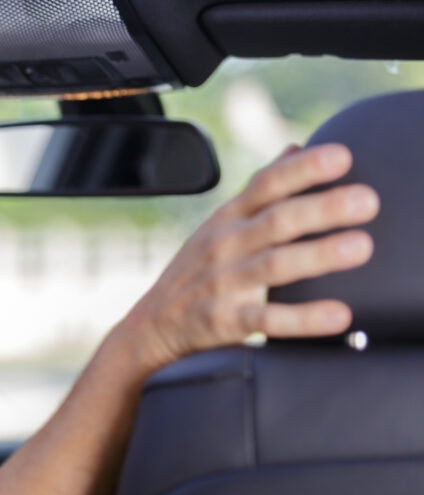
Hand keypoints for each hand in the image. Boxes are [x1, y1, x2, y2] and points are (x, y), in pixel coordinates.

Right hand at [122, 143, 377, 372]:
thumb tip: (295, 147)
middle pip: (276, 221)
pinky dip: (303, 319)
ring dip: (317, 256)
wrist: (151, 324)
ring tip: (360, 248)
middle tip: (365, 200)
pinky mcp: (225, 322)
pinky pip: (267, 320)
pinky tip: (337, 315)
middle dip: (322, 208)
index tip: (340, 156)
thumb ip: (259, 190)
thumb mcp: (219, 224)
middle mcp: (226, 246)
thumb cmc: (195, 271)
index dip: (302, 169)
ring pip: (273, 266)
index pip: (266, 185)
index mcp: (228, 218)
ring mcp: (224, 284)